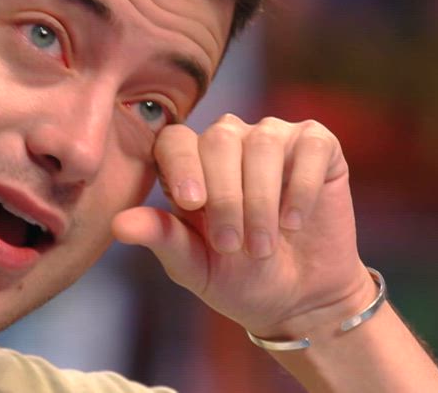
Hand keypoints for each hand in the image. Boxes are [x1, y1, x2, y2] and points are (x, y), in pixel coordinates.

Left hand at [112, 114, 373, 336]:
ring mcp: (274, 138)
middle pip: (219, 140)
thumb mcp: (196, 266)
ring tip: (264, 244)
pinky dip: (302, 186)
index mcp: (191, 164)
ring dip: (262, 199)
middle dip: (226, 196)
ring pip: (263, 142)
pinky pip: (310, 146)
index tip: (192, 202)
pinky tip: (295, 221)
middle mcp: (230, 142)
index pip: (175, 140)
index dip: (182, 165)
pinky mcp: (318, 146)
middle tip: (233, 246)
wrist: (300, 299)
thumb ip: (162, 238)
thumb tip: (119, 224)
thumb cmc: (239, 279)